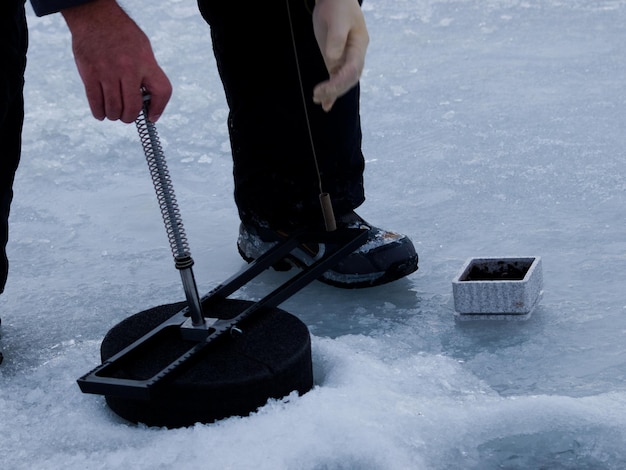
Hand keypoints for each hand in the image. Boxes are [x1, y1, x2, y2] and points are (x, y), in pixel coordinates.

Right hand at [62, 0, 171, 122]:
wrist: (94, 16)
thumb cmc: (122, 34)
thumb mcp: (143, 48)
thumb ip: (147, 72)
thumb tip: (148, 101)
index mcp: (145, 62)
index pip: (162, 91)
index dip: (158, 108)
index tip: (151, 116)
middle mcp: (128, 69)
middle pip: (133, 107)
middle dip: (130, 117)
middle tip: (127, 116)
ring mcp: (107, 72)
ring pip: (113, 109)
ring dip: (115, 115)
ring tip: (115, 112)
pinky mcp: (89, 74)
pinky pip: (95, 102)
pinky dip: (99, 113)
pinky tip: (102, 113)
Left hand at [311, 0, 368, 111]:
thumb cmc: (338, 5)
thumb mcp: (337, 19)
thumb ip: (336, 38)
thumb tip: (332, 59)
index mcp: (359, 46)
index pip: (352, 70)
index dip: (339, 81)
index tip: (324, 88)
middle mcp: (354, 56)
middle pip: (349, 79)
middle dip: (334, 90)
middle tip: (317, 95)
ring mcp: (345, 59)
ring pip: (342, 81)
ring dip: (332, 93)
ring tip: (318, 100)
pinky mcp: (336, 60)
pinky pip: (336, 79)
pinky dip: (331, 93)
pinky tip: (326, 105)